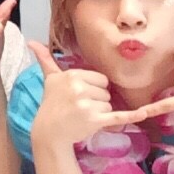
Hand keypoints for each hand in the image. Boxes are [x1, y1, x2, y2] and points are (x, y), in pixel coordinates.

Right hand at [28, 41, 150, 148]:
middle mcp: (79, 87)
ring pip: (109, 105)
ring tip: (83, 116)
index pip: (101, 79)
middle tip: (80, 108)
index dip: (93, 89)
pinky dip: (131, 116)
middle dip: (97, 101)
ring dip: (101, 112)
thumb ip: (45, 59)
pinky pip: (118, 116)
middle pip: (106, 92)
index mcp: (72, 75)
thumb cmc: (51, 103)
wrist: (49, 132)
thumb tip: (31, 41)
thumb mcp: (50, 79)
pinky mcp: (94, 120)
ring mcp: (87, 104)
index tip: (79, 96)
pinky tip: (143, 114)